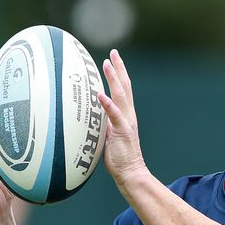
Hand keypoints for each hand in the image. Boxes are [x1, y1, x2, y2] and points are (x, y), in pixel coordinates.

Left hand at [98, 49, 147, 186]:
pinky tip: (100, 94)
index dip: (118, 74)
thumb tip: (93, 114)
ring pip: (121, 96)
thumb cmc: (118, 157)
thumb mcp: (107, 135)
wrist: (130, 172)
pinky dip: (107, 103)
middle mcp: (128, 115)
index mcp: (125, 115)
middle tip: (113, 53)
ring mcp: (126, 122)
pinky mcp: (122, 131)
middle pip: (125, 87)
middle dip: (119, 68)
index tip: (112, 59)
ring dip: (114, 79)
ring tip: (107, 64)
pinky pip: (114, 115)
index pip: (123, 90)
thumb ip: (104, 123)